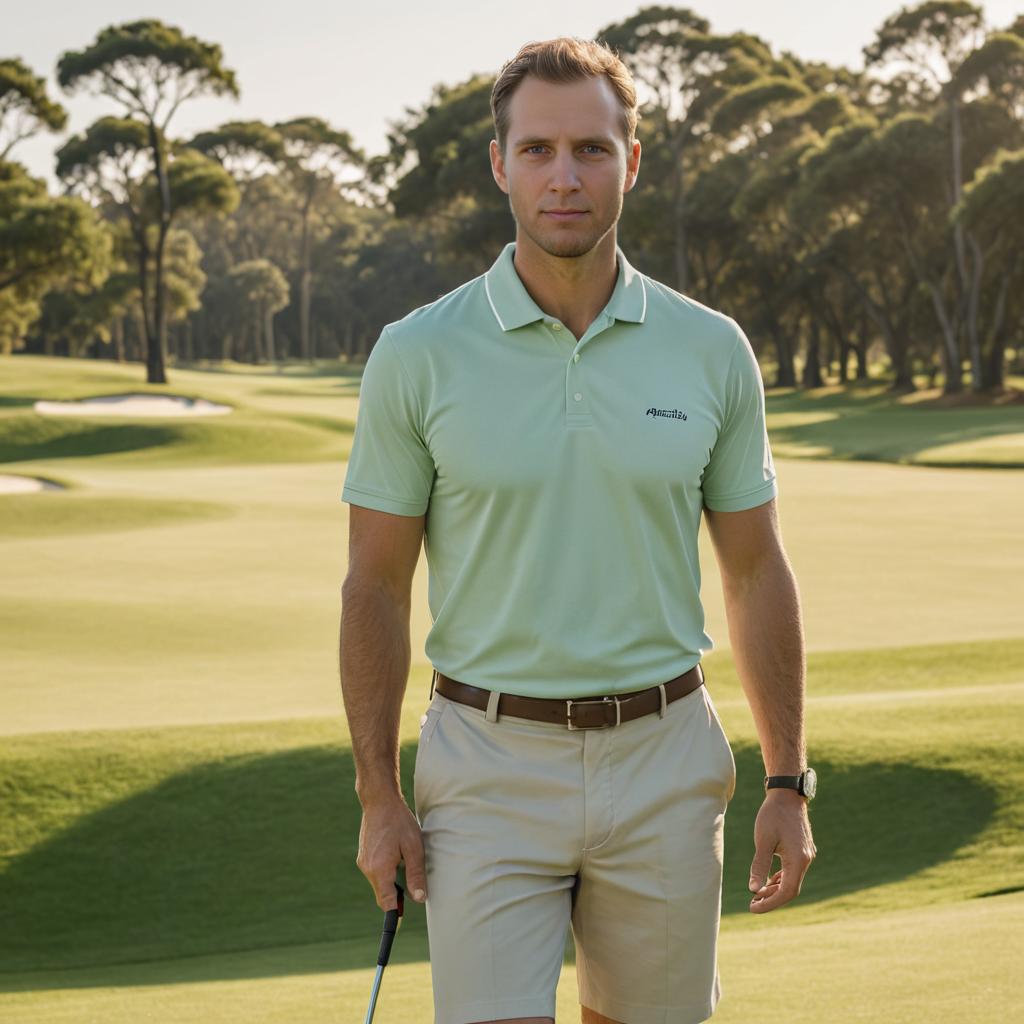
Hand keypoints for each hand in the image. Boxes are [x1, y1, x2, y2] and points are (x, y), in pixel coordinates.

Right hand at [355, 796, 427, 910]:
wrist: (379, 801)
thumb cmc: (399, 822)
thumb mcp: (414, 847)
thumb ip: (416, 874)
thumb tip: (419, 899)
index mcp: (380, 869)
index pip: (386, 902)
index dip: (394, 914)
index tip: (398, 925)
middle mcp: (367, 868)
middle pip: (383, 894)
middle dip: (397, 895)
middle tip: (413, 885)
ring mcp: (363, 862)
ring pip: (380, 883)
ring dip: (393, 881)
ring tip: (405, 860)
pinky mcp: (363, 856)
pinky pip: (376, 873)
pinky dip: (387, 872)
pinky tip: (396, 855)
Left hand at [748, 788, 815, 912]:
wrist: (787, 795)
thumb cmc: (773, 815)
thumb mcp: (763, 840)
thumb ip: (759, 865)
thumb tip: (753, 889)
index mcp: (798, 860)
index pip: (786, 892)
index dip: (770, 902)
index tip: (753, 907)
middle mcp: (806, 860)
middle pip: (790, 889)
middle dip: (772, 898)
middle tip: (752, 903)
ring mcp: (806, 855)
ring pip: (792, 880)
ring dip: (776, 889)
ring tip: (757, 894)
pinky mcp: (803, 850)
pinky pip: (793, 871)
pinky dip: (781, 878)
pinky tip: (769, 880)